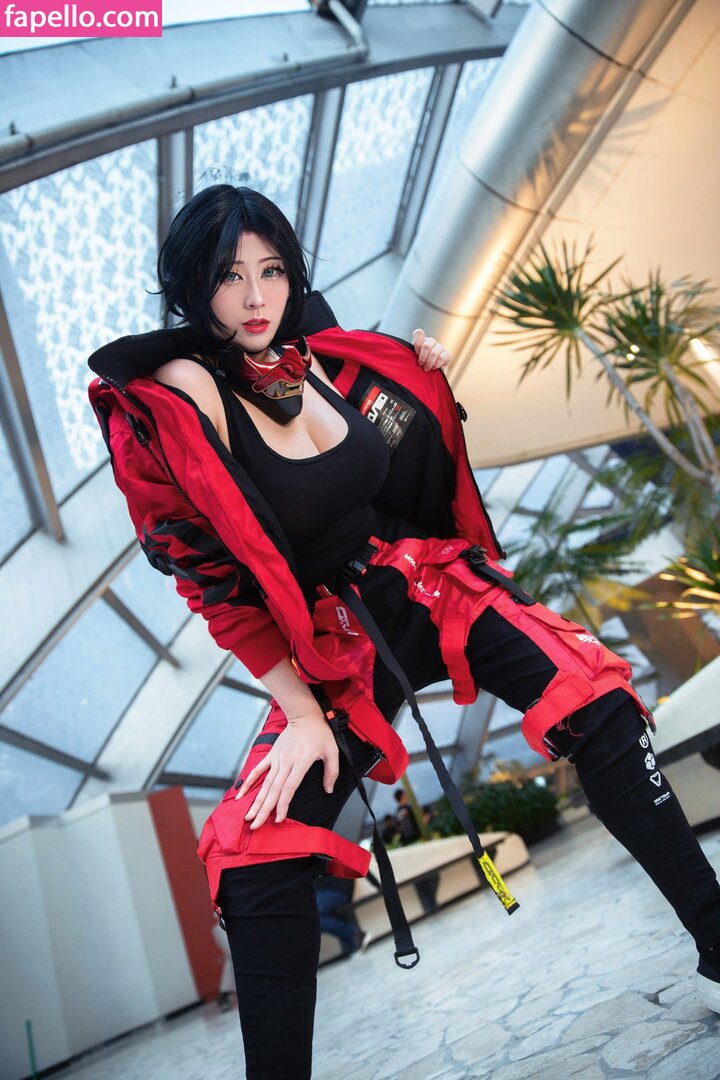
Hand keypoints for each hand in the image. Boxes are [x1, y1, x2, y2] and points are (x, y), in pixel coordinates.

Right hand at [235, 708, 338, 829]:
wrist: (304, 715)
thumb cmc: (319, 733)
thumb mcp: (332, 751)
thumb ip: (331, 772)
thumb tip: (328, 790)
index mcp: (301, 763)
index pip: (289, 788)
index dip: (282, 804)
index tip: (277, 819)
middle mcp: (286, 763)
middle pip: (273, 790)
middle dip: (263, 809)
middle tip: (255, 825)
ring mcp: (277, 759)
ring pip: (264, 783)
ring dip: (255, 801)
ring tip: (248, 816)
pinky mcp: (272, 755)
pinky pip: (258, 770)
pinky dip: (249, 782)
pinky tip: (241, 795)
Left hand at [412, 328, 451, 372]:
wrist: (431, 372)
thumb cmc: (420, 365)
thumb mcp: (413, 359)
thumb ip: (410, 355)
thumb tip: (405, 355)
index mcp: (421, 340)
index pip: (418, 333)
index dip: (417, 343)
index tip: (416, 352)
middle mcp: (431, 341)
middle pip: (426, 345)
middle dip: (422, 358)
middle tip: (420, 364)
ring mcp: (440, 346)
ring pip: (434, 353)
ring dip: (429, 363)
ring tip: (426, 369)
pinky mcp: (447, 353)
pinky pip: (442, 357)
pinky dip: (436, 365)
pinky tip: (434, 368)